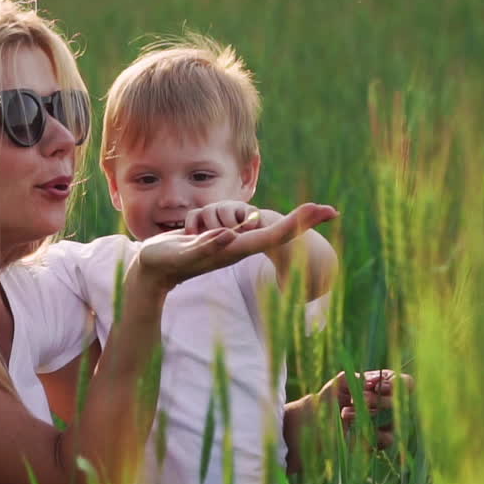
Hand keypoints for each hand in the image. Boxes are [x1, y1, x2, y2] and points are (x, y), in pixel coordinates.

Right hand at [137, 203, 337, 288]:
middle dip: (304, 220)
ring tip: (316, 213)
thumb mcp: (183, 253)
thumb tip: (229, 235)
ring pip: (267, 229)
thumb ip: (205, 246)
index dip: (298, 222)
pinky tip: (277, 221)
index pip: (274, 233)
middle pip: (279, 231)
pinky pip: (249, 229)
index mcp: (235, 248)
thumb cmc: (165, 263)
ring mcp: (232, 243)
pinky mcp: (223, 240)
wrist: (153, 273)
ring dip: (293, 222)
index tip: (320, 211)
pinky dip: (267, 224)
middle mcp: (239, 245)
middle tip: (330, 210)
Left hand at [316, 369, 412, 448]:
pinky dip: (373, 432)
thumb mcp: (339, 383)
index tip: (375, 387)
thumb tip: (370, 383)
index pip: (404, 383)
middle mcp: (388, 403)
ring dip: (371, 415)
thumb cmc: (329, 398)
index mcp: (382, 385)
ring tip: (346, 413)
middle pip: (400, 401)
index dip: (394, 384)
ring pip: (394, 419)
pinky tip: (355, 428)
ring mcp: (386, 422)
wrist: (318, 422)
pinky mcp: (380, 440)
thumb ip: (354, 377)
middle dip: (380, 400)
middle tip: (362, 400)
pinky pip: (389, 438)